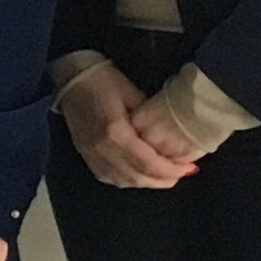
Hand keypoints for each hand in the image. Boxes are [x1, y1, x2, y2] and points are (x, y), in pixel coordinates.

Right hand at [58, 61, 194, 190]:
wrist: (70, 78)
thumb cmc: (102, 80)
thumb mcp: (133, 93)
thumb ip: (149, 118)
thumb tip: (167, 135)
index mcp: (115, 133)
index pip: (148, 163)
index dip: (171, 170)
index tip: (190, 167)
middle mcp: (102, 150)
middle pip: (137, 177)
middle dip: (163, 180)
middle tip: (183, 174)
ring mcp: (91, 155)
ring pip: (123, 181)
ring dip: (146, 183)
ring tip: (166, 177)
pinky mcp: (85, 155)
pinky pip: (108, 178)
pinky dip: (127, 181)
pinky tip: (139, 176)